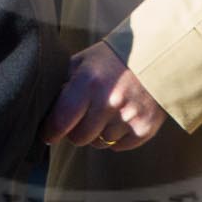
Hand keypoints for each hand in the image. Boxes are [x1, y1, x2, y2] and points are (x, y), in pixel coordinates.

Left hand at [44, 42, 166, 149]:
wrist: (157, 55)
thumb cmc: (112, 59)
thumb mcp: (83, 62)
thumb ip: (63, 83)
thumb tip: (43, 108)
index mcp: (89, 82)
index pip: (61, 120)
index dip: (51, 132)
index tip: (48, 134)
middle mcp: (109, 101)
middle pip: (79, 138)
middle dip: (77, 131)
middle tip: (83, 116)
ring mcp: (129, 116)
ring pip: (99, 143)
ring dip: (98, 133)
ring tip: (107, 112)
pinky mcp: (145, 127)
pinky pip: (119, 146)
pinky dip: (117, 137)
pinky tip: (121, 117)